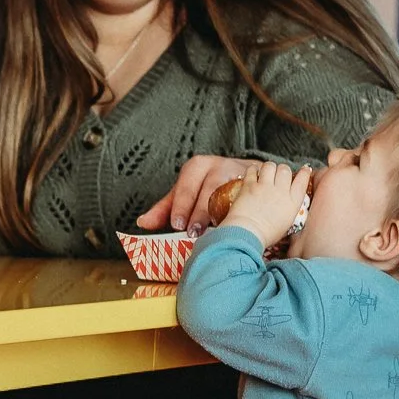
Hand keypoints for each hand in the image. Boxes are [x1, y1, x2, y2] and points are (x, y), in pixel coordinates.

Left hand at [137, 156, 256, 236]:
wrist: (246, 173)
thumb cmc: (208, 186)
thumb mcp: (185, 193)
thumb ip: (164, 208)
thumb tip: (142, 224)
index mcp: (197, 166)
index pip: (186, 186)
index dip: (182, 206)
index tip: (177, 224)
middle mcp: (218, 166)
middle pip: (208, 189)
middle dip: (200, 212)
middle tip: (194, 232)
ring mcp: (240, 173)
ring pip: (230, 194)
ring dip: (221, 214)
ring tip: (216, 231)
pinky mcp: (256, 183)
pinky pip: (249, 198)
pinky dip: (243, 212)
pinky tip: (238, 226)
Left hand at [222, 162, 311, 247]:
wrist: (248, 234)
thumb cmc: (266, 234)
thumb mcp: (286, 223)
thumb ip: (289, 208)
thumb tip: (287, 200)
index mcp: (292, 202)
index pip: (302, 180)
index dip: (304, 173)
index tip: (305, 169)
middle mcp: (280, 191)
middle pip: (285, 170)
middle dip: (282, 170)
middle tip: (278, 175)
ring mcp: (264, 187)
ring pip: (270, 166)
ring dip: (268, 168)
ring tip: (265, 172)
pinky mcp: (249, 185)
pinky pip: (253, 170)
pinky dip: (253, 169)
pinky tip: (253, 172)